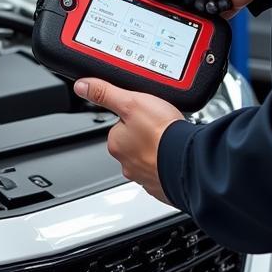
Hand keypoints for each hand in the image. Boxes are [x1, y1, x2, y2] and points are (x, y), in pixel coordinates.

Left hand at [74, 77, 183, 203]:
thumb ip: (105, 93)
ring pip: (148, 157)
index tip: (144, 112)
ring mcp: (144, 176)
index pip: (118, 125)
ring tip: (169, 138)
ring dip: (156, 149)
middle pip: (132, 141)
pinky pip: (161, 171)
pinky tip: (174, 153)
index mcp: (116, 143)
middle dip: (144, 133)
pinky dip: (167, 163)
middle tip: (159, 124)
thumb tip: (82, 86)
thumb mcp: (131, 101)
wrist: (189, 161)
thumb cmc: (162, 133)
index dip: (132, 115)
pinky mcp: (161, 186)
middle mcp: (126, 163)